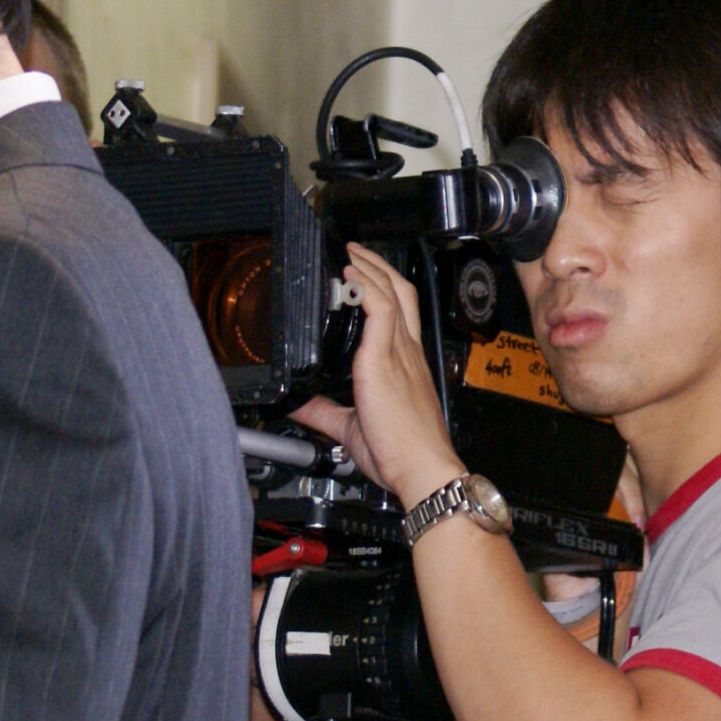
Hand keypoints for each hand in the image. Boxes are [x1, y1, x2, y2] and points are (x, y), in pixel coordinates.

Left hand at [287, 244, 463, 507]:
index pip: (400, 315)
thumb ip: (323, 411)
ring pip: (390, 293)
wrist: (421, 469)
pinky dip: (366, 286)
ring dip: (370, 268)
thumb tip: (298, 404)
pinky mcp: (384, 360)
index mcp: (405, 366)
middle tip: (356, 251)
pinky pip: (380, 310)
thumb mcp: (350, 428)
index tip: (365, 276)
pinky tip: (351, 274)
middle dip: (380, 267)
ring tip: (351, 253)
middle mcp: (407, 354)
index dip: (385, 289)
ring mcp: (399, 354)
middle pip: (401, 292)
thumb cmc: (401, 454)